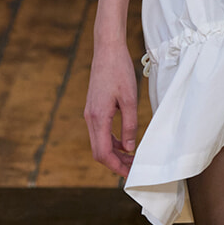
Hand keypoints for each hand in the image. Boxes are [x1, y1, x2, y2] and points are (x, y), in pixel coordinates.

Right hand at [84, 44, 139, 179]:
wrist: (107, 50)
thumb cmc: (119, 71)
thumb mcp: (130, 99)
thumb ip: (130, 125)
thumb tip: (130, 148)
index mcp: (98, 117)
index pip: (103, 153)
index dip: (116, 167)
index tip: (130, 175)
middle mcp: (90, 118)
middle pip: (99, 152)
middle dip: (115, 164)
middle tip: (133, 170)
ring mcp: (90, 114)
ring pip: (99, 143)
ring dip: (115, 153)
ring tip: (133, 159)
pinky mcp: (93, 109)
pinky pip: (101, 132)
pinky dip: (112, 141)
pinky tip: (126, 143)